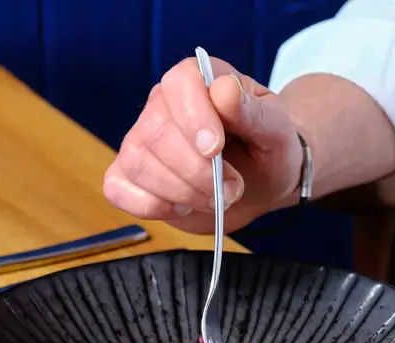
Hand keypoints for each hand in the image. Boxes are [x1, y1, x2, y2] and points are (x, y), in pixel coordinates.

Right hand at [103, 57, 304, 232]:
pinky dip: (150, 206)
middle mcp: (161, 107)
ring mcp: (139, 142)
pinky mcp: (128, 177)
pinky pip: (118, 189)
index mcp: (198, 81)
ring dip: (179, 191)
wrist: (257, 185)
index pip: (179, 84)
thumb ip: (254, 112)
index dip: (193, 117)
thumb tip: (224, 90)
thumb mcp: (276, 132)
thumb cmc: (266, 152)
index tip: (216, 149)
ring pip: (137, 164)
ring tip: (213, 199)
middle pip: (155, 133)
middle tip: (231, 189)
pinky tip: (180, 207)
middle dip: (194, 171)